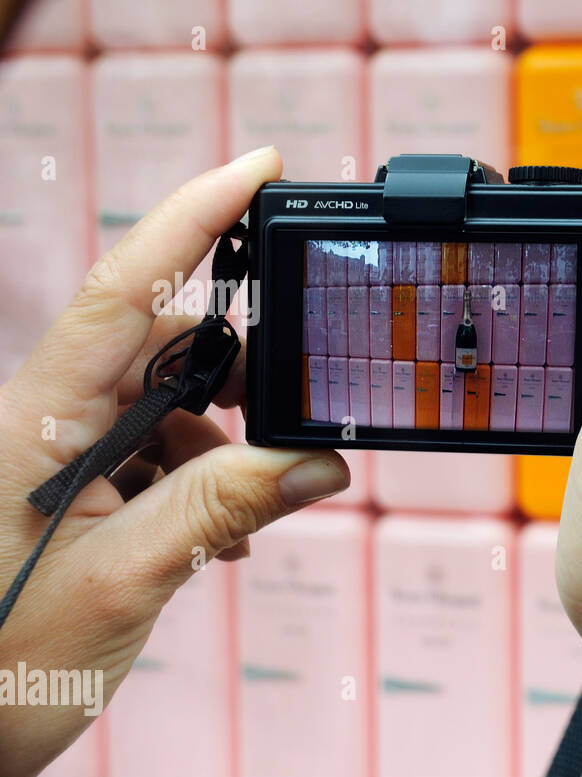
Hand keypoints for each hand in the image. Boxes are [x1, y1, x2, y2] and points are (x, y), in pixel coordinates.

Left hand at [0, 147, 349, 776]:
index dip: (193, 218)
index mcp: (38, 420)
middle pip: (160, 346)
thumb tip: (320, 460)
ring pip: (166, 407)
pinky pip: (156, 457)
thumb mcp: (126, 579)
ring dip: (224, 446)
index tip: (260, 168)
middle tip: (300, 411)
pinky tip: (223, 534)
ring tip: (245, 516)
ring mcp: (59, 457)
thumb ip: (224, 508)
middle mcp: (46, 421)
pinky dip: (205, 482)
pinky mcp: (74, 493)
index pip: (125, 290)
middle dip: (239, 371)